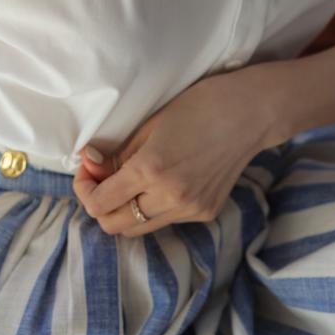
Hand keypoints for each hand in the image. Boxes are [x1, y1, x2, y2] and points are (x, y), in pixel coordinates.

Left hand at [71, 69, 271, 236]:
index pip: (99, 203)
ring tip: (129, 182)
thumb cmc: (199, 106)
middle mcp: (170, 197)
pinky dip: (152, 207)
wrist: (251, 113)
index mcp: (151, 170)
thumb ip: (117, 154)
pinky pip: (164, 220)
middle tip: (102, 179)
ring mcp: (190, 209)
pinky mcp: (205, 213)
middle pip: (114, 225)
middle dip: (100, 205)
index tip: (88, 170)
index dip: (84, 189)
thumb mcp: (150, 124)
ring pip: (138, 228)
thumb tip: (90, 166)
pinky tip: (161, 183)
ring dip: (125, 210)